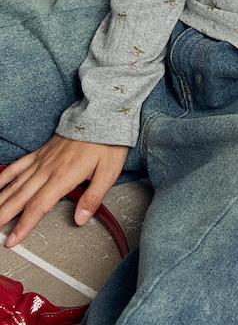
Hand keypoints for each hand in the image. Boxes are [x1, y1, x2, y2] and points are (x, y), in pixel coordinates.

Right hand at [0, 133, 128, 247]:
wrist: (102, 115)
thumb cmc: (107, 143)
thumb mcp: (108, 172)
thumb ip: (93, 197)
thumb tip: (81, 218)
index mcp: (63, 176)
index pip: (38, 206)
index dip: (24, 225)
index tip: (12, 240)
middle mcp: (48, 169)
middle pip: (20, 197)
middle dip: (3, 215)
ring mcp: (42, 160)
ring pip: (15, 183)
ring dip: (0, 200)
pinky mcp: (41, 152)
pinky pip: (18, 165)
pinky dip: (4, 176)